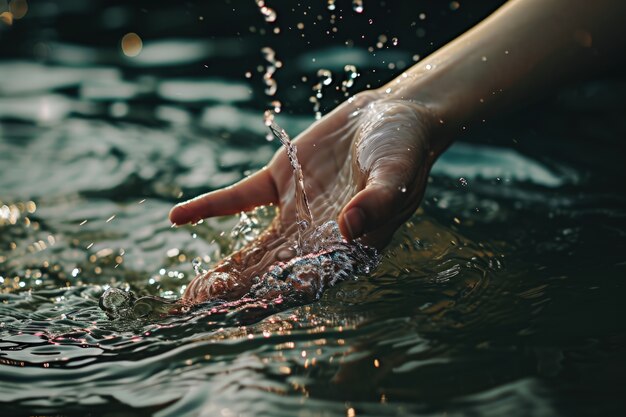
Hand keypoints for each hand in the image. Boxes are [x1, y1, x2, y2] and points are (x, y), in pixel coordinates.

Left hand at [169, 90, 439, 302]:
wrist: (392, 114)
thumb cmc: (405, 149)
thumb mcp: (396, 174)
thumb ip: (376, 202)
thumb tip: (347, 230)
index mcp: (349, 248)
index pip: (309, 281)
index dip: (276, 297)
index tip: (241, 311)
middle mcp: (318, 239)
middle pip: (273, 274)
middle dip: (238, 294)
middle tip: (198, 312)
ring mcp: (295, 213)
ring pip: (254, 248)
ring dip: (223, 268)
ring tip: (190, 294)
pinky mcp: (280, 183)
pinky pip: (240, 199)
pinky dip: (211, 207)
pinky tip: (179, 217)